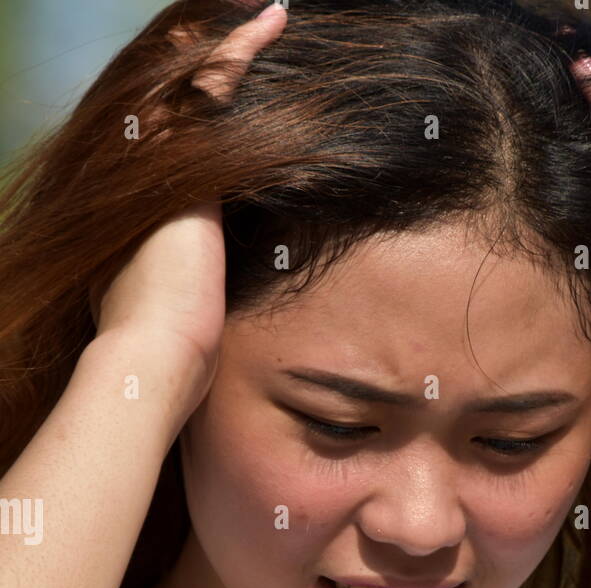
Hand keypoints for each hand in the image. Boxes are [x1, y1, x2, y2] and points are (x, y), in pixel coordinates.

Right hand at [91, 2, 287, 396]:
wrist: (155, 356)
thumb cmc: (175, 354)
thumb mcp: (179, 304)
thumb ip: (189, 280)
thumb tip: (203, 299)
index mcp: (129, 207)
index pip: (156, 140)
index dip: (185, 107)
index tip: (213, 81)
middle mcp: (128, 174)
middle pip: (164, 96)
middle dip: (198, 61)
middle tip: (233, 27)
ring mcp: (146, 161)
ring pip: (184, 80)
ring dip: (224, 43)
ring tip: (260, 15)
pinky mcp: (177, 158)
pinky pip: (212, 85)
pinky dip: (241, 52)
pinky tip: (270, 23)